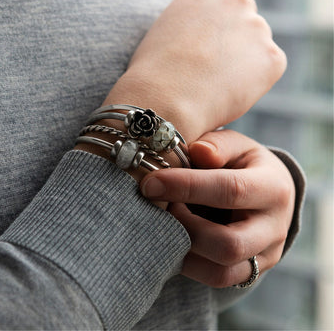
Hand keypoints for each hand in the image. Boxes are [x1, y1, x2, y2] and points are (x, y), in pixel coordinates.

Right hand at [104, 0, 285, 142]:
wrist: (164, 100)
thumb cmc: (154, 71)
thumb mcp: (165, 28)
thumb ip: (192, 20)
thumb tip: (209, 34)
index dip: (209, 21)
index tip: (199, 41)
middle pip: (241, 14)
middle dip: (231, 34)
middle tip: (210, 65)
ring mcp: (258, 27)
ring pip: (256, 43)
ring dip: (243, 58)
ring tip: (214, 83)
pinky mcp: (273, 58)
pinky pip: (267, 68)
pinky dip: (254, 81)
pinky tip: (227, 92)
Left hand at [140, 130, 295, 286]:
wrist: (267, 195)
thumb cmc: (243, 164)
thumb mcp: (236, 146)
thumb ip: (218, 146)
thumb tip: (198, 151)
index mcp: (273, 187)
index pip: (230, 190)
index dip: (186, 187)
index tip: (150, 183)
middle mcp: (275, 228)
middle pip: (229, 244)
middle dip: (184, 227)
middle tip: (161, 207)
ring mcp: (265, 256)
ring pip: (222, 272)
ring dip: (183, 249)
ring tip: (167, 223)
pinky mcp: (251, 272)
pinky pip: (216, 279)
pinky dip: (188, 264)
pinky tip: (173, 240)